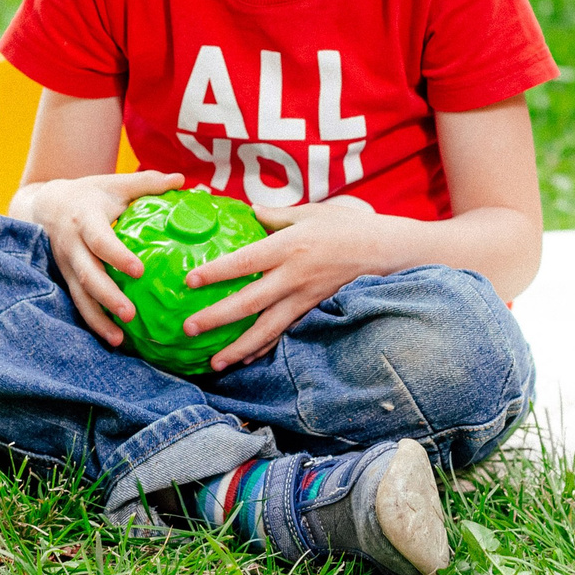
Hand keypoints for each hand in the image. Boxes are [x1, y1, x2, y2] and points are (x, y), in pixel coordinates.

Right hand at [10, 169, 185, 347]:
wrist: (46, 206)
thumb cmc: (90, 194)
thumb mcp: (115, 184)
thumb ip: (147, 183)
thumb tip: (181, 180)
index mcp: (85, 219)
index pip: (100, 240)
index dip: (117, 256)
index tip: (139, 270)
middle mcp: (72, 246)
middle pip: (87, 275)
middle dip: (107, 296)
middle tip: (131, 313)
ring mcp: (66, 266)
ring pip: (80, 296)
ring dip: (98, 319)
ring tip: (120, 338)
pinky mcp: (66, 280)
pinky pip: (79, 304)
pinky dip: (95, 323)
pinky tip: (115, 338)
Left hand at [183, 195, 402, 372]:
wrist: (385, 251)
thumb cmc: (347, 226)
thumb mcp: (310, 212)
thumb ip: (276, 215)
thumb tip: (249, 212)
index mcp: (288, 246)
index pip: (245, 261)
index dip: (217, 272)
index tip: (190, 280)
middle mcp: (293, 276)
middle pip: (249, 303)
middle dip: (217, 318)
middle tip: (188, 329)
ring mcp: (304, 298)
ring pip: (267, 329)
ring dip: (239, 348)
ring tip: (214, 363)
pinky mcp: (313, 310)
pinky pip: (285, 333)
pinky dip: (265, 349)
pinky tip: (246, 359)